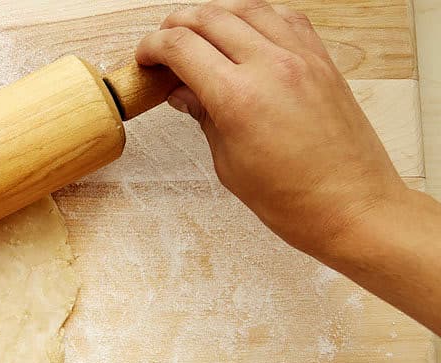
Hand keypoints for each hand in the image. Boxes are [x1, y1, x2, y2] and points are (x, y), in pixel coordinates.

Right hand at [135, 0, 405, 255]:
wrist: (352, 207)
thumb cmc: (293, 199)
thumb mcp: (228, 163)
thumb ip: (203, 117)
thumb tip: (183, 93)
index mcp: (238, 97)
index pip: (182, 47)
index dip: (153, 47)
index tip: (145, 57)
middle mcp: (271, 66)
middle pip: (210, 18)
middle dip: (176, 24)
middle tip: (163, 42)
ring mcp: (301, 58)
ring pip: (247, 8)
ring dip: (215, 13)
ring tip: (199, 30)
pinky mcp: (322, 61)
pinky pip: (285, 18)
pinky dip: (257, 16)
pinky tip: (244, 32)